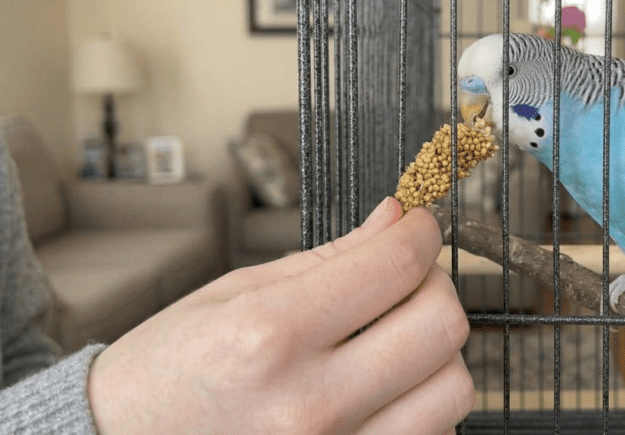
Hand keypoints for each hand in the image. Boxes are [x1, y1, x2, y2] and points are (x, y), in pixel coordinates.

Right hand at [87, 197, 473, 433]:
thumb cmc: (170, 371)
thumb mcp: (235, 293)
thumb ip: (330, 258)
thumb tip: (395, 219)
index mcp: (271, 335)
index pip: (395, 267)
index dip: (421, 233)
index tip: (417, 226)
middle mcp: (308, 403)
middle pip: (442, 328)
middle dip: (436, 286)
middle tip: (408, 278)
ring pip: (453, 390)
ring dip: (436, 352)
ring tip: (396, 338)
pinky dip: (421, 404)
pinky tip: (383, 388)